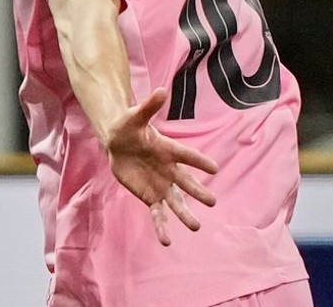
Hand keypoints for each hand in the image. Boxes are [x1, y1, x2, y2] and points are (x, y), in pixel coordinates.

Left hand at [105, 87, 219, 245]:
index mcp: (168, 149)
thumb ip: (149, 106)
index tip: (214, 167)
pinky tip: (166, 242)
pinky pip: (158, 214)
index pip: (186, 155)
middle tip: (213, 202)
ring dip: (185, 214)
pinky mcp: (150, 196)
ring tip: (196, 227)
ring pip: (176, 203)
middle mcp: (169, 169)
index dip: (199, 161)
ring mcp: (161, 185)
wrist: (118, 142)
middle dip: (198, 192)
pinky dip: (162, 227)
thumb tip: (161, 90)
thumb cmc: (129, 125)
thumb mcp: (135, 115)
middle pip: (186, 182)